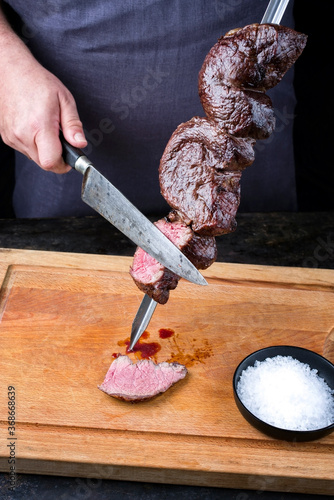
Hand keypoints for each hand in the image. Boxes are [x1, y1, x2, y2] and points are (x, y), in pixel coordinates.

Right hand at [0, 54, 86, 173]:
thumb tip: (80, 144)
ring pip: (35, 158)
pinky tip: (35, 128)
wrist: (10, 72)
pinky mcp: (7, 137)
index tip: (70, 157)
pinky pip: (25, 150)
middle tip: (61, 139)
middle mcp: (22, 134)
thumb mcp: (64, 99)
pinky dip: (34, 144)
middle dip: (57, 157)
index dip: (64, 164)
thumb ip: (73, 125)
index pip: (51, 162)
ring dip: (45, 150)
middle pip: (44, 163)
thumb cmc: (37, 82)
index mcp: (39, 125)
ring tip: (47, 128)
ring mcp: (12, 137)